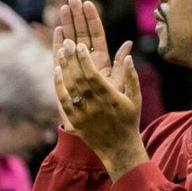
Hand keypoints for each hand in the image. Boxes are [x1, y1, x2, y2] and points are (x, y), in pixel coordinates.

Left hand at [52, 0, 144, 177]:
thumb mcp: (135, 98)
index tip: (80, 45)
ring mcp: (83, 112)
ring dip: (65, 67)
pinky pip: (64, 99)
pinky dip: (59, 84)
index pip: (93, 74)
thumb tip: (129, 55)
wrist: (118, 148)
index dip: (84, 59)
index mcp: (110, 97)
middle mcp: (94, 104)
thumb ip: (132, 76)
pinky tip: (56, 71)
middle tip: (67, 41)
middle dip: (72, 58)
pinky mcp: (75, 119)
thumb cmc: (129, 121)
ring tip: (61, 51)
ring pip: (70, 86)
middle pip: (79, 77)